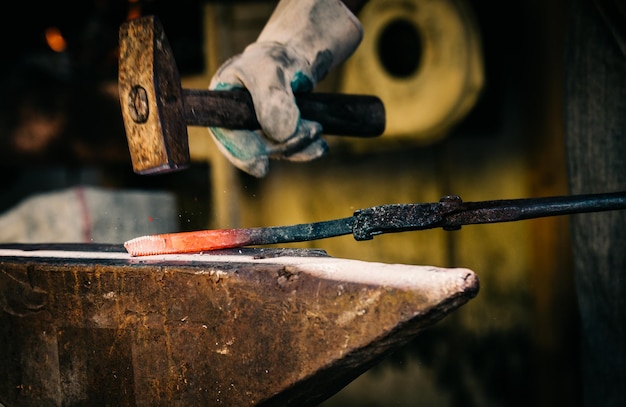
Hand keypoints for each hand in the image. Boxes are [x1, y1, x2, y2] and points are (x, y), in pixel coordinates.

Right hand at [208, 0, 362, 176]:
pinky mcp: (273, 136)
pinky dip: (304, 148)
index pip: (226, 135)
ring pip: (274, 150)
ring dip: (298, 145)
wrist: (293, 60)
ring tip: (317, 129)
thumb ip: (273, 100)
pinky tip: (319, 145)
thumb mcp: (272, 71)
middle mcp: (234, 122)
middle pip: (253, 147)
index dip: (243, 153)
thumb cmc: (276, 59)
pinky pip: (287, 149)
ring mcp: (254, 131)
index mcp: (221, 103)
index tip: (262, 166)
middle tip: (312, 130)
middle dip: (282, 145)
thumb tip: (281, 134)